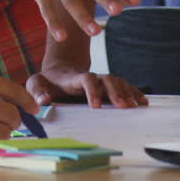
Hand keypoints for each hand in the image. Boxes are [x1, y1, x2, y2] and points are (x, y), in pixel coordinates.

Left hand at [26, 64, 147, 108]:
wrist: (59, 73)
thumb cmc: (48, 82)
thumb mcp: (37, 83)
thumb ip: (37, 90)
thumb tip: (43, 101)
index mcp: (73, 78)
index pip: (85, 79)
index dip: (91, 90)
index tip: (95, 105)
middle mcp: (90, 77)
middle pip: (106, 79)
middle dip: (115, 92)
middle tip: (123, 107)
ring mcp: (101, 81)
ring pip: (117, 82)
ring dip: (127, 93)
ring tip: (135, 107)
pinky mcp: (107, 87)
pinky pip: (124, 86)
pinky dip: (133, 92)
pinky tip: (142, 102)